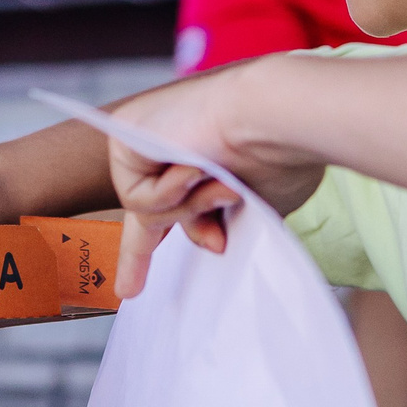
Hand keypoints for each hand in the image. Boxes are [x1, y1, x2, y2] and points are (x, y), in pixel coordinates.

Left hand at [104, 63, 327, 296]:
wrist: (274, 116)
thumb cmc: (281, 154)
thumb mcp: (255, 205)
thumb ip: (224, 220)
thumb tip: (213, 242)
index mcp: (199, 157)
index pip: (169, 204)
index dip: (152, 243)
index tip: (133, 283)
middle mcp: (167, 142)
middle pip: (146, 210)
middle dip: (140, 254)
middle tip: (132, 290)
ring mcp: (143, 136)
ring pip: (148, 211)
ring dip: (190, 210)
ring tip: (224, 186)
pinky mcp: (125, 132)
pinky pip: (139, 197)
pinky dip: (172, 194)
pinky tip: (197, 168)